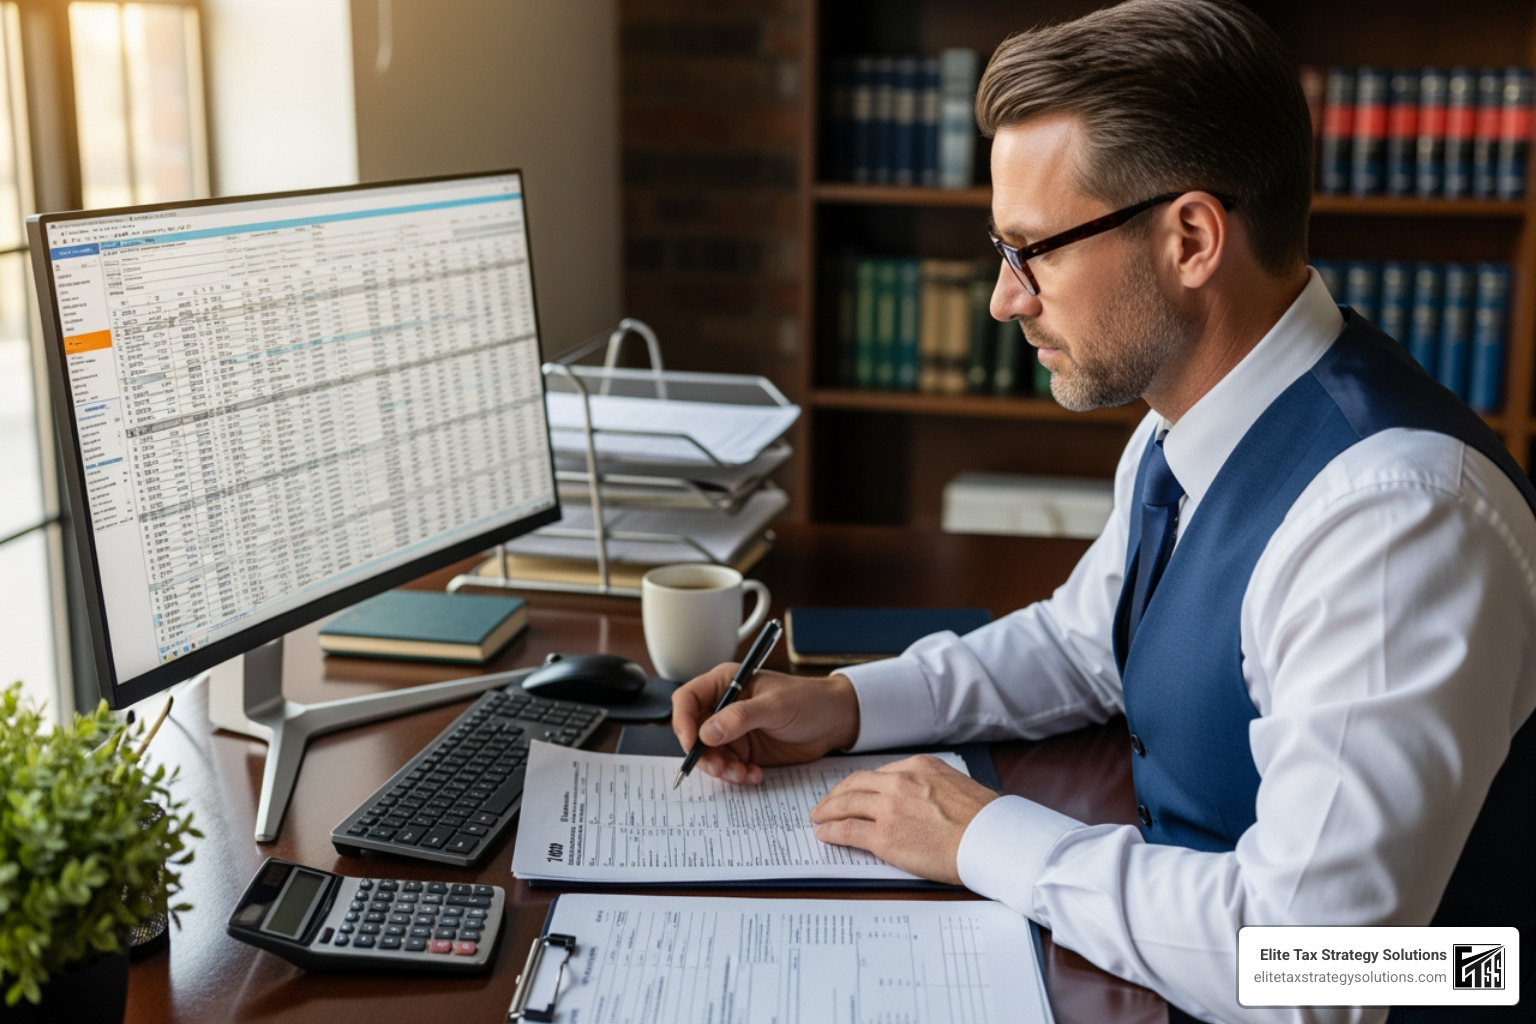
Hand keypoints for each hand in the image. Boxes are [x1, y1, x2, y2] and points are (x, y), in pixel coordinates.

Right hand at [671, 665, 859, 783]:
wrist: (834, 720)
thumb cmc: (808, 700)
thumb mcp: (774, 706)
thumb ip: (739, 718)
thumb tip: (706, 733)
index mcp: (726, 683)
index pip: (688, 699)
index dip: (682, 721)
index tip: (690, 743)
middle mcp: (725, 707)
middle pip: (694, 732)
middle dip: (703, 753)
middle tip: (720, 767)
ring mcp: (734, 730)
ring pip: (709, 754)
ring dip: (721, 768)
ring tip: (743, 773)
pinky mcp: (745, 750)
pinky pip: (729, 766)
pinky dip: (737, 774)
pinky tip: (755, 774)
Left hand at [809, 754, 999, 884]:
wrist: (992, 840)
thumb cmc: (983, 821)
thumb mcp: (955, 786)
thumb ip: (930, 787)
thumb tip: (917, 801)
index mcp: (918, 766)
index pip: (878, 773)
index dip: (860, 785)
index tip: (852, 792)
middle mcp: (900, 781)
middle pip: (855, 784)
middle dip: (836, 795)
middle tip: (825, 804)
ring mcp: (890, 807)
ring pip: (846, 804)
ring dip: (827, 811)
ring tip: (818, 818)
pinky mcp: (885, 836)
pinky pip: (847, 830)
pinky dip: (831, 831)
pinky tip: (824, 834)